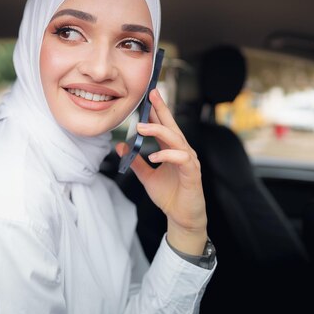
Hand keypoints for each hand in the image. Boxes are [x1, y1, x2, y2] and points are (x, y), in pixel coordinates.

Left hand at [115, 89, 206, 254]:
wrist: (182, 218)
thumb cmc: (169, 196)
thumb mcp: (147, 176)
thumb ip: (136, 161)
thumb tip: (120, 146)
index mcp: (172, 150)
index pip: (165, 126)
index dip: (157, 110)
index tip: (147, 96)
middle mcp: (183, 152)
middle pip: (172, 126)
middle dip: (162, 109)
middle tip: (151, 94)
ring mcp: (190, 161)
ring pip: (176, 139)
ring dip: (159, 131)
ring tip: (141, 127)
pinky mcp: (193, 173)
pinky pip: (181, 159)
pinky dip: (167, 155)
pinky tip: (153, 156)